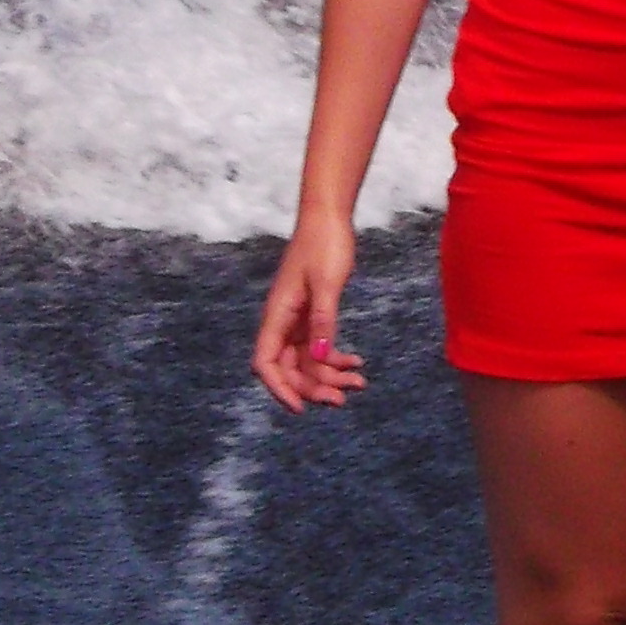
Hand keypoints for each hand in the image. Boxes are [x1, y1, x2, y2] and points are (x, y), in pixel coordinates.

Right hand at [254, 213, 367, 412]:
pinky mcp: (312, 314)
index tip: (301, 407)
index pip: (266, 363)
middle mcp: (283, 321)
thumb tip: (321, 358)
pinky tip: (357, 363)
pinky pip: (320, 347)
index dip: (280, 388)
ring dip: (330, 376)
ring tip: (358, 384)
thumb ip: (323, 320)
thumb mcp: (326, 283)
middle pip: (289, 368)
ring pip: (308, 361)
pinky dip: (336, 358)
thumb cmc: (324, 244)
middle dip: (313, 387)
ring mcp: (297, 320)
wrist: (328, 217)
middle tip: (342, 399)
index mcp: (277, 315)